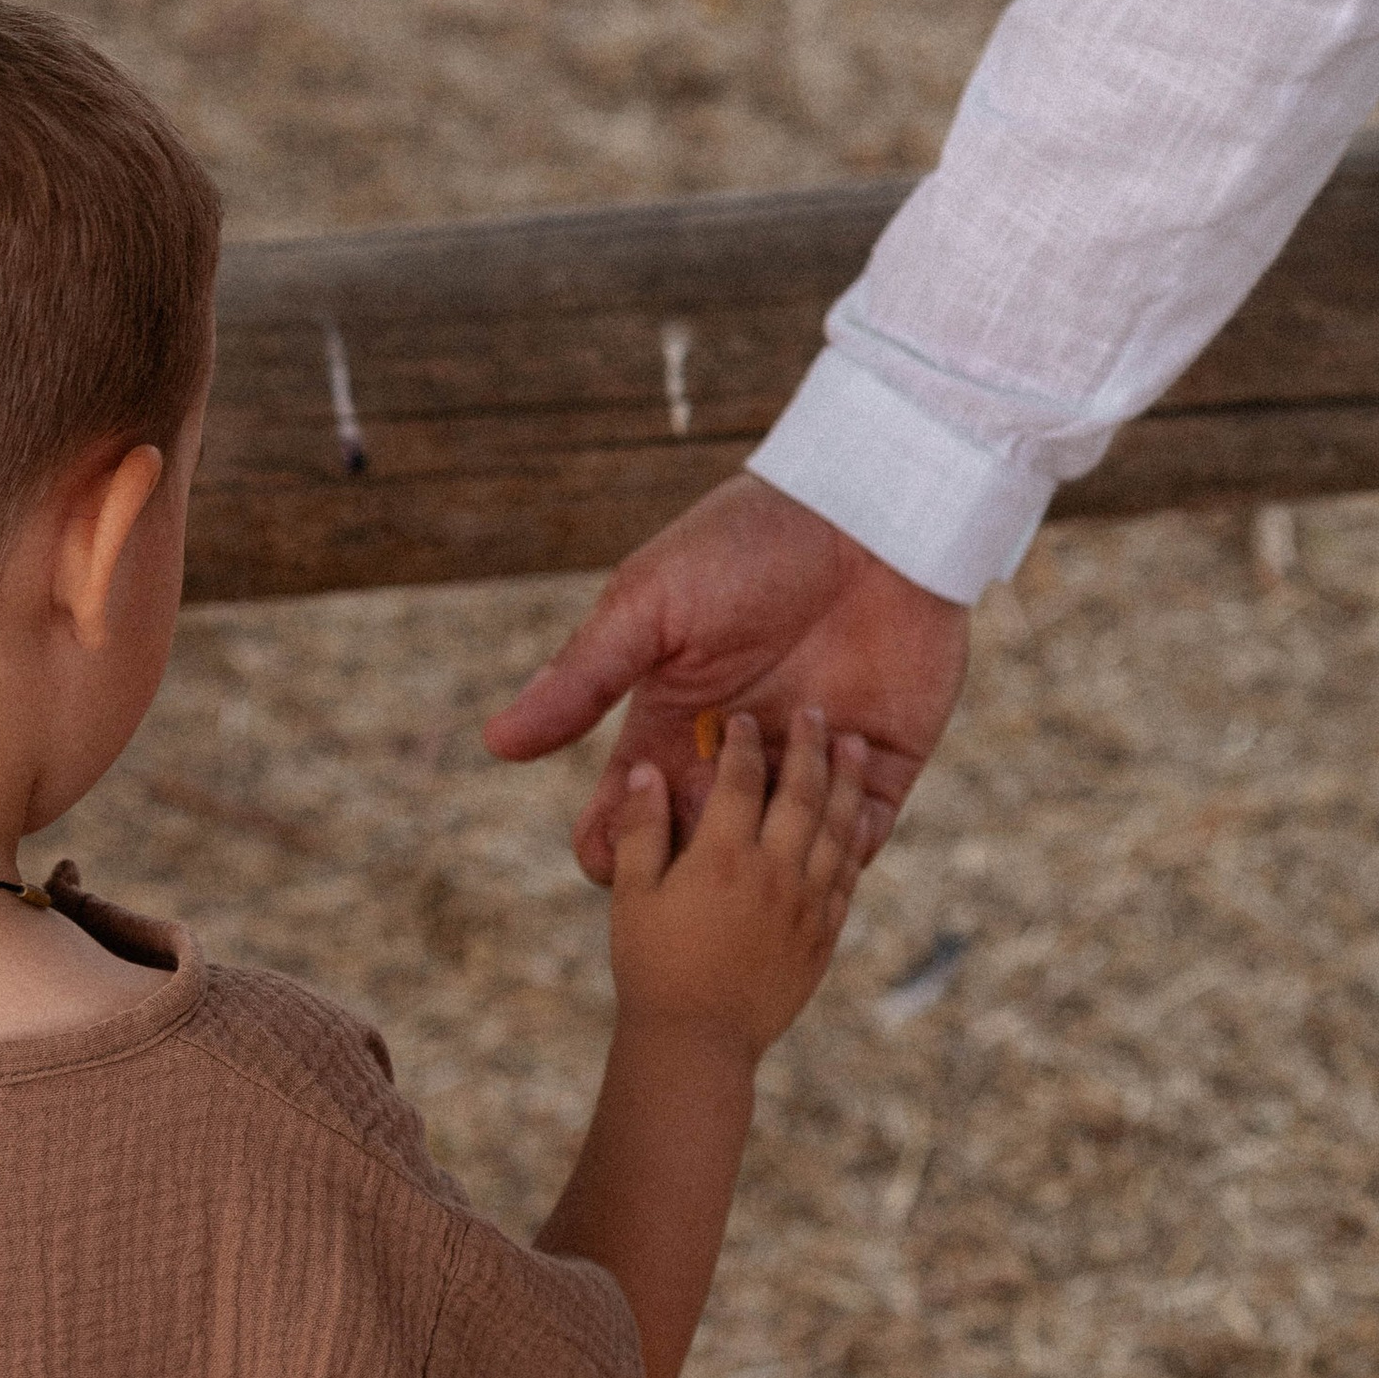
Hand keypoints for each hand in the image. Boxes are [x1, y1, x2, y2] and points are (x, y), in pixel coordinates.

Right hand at [483, 471, 968, 878]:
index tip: (618, 855)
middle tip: (702, 851)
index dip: (618, 847)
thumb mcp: (649, 607)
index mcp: (675, 725)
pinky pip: (866, 831)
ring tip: (774, 829)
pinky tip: (836, 824)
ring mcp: (813, 760)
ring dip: (778, 861)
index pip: (633, 816)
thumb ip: (584, 678)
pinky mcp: (882, 758)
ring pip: (789, 854)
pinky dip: (850, 847)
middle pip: (708, 851)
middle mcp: (741, 756)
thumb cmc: (742, 545)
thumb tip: (496, 742)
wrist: (862, 506)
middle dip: (699, 871)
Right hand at [608, 708, 865, 1059]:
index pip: (739, 781)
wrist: (700, 1049)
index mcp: (722, 856)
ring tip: (854, 747)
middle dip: (809, 748)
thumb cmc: (652, 971)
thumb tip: (645, 772)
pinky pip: (849, 876)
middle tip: (816, 713)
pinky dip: (858, 842)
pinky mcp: (825, 935)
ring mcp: (806, 902)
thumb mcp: (633, 896)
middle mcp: (772, 871)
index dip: (742, 744)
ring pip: (836, 827)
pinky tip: (861, 823)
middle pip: (801, 794)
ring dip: (846, 782)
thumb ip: (641, 830)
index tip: (742, 716)